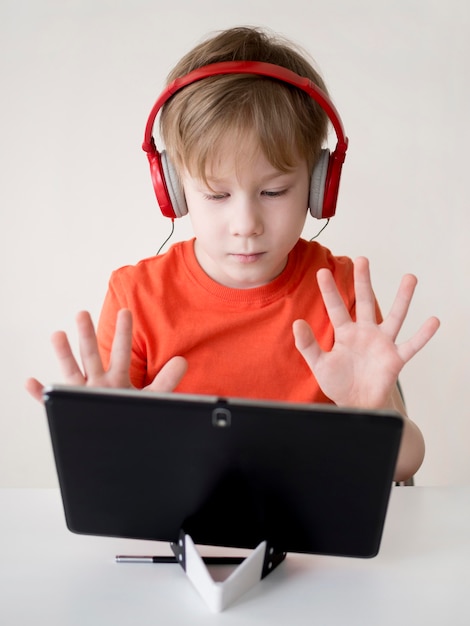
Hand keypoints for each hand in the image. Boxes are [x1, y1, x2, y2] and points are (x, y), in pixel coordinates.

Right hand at [25, 309, 187, 402]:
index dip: (124, 333)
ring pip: (71, 372)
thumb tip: (182, 360)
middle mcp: (97, 383)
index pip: (120, 352)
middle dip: (87, 336)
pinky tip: (31, 381)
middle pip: (91, 356)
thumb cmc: (132, 418)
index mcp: (116, 379)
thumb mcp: (152, 399)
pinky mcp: (68, 410)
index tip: (126, 312)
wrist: (119, 445)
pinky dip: (41, 393)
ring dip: (63, 355)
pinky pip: (51, 401)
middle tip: (83, 313)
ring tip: (58, 334)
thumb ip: (167, 381)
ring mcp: (82, 395)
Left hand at [293, 257, 439, 408]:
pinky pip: (412, 345)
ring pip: (395, 317)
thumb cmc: (338, 383)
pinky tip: (433, 321)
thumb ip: (307, 345)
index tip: (322, 272)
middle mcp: (365, 333)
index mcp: (345, 333)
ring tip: (410, 278)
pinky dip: (423, 335)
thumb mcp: (319, 364)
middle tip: (362, 260)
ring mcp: (382, 344)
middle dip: (363, 282)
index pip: (336, 308)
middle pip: (366, 302)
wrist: (356, 405)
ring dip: (403, 298)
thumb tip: (297, 323)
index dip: (329, 291)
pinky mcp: (395, 358)